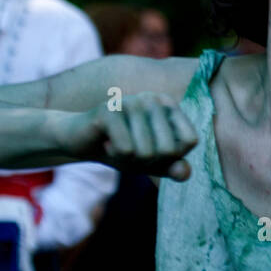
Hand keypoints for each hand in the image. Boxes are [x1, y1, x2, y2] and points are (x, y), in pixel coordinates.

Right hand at [60, 92, 197, 179]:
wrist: (80, 141)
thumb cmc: (121, 149)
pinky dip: (114, 155)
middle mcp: (153, 98)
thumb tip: (185, 173)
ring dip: (129, 160)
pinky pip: (125, 149)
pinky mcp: (109, 110)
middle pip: (168, 150)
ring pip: (146, 152)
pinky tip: (106, 143)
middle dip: (148, 161)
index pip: (190, 141)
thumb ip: (172, 167)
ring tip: (117, 146)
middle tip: (130, 150)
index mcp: (169, 105)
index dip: (172, 157)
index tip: (154, 151)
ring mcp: (131, 101)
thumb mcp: (152, 162)